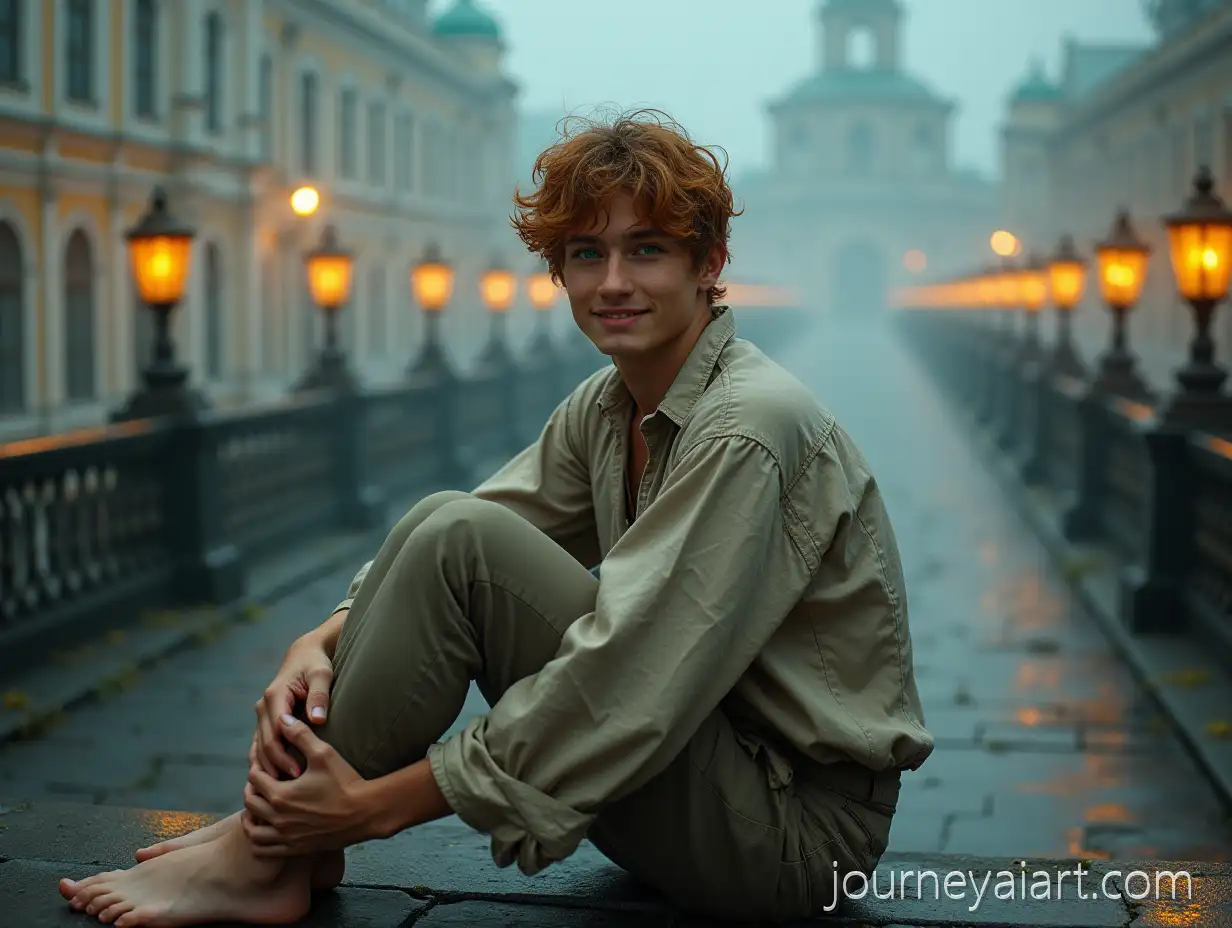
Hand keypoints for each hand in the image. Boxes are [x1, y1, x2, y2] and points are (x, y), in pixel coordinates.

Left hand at [243, 714, 373, 856]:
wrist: (366, 812)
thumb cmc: (345, 782)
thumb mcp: (324, 753)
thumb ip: (300, 735)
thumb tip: (282, 719)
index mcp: (281, 794)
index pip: (254, 778)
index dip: (258, 767)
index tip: (268, 764)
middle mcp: (278, 818)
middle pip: (249, 803)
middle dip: (252, 790)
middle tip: (264, 782)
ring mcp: (286, 836)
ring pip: (252, 831)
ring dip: (251, 817)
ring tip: (260, 807)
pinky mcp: (294, 848)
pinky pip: (263, 850)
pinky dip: (259, 840)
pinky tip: (268, 828)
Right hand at [251, 622, 339, 778]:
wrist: (305, 653)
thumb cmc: (316, 664)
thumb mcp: (322, 675)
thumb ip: (319, 696)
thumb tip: (317, 720)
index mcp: (275, 697)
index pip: (274, 735)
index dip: (283, 757)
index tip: (299, 774)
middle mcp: (263, 707)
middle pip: (264, 745)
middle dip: (275, 769)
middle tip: (291, 789)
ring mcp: (262, 715)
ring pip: (258, 748)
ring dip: (267, 769)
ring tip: (280, 791)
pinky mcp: (266, 720)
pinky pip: (261, 745)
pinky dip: (264, 763)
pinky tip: (273, 781)